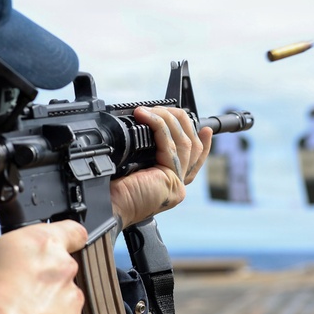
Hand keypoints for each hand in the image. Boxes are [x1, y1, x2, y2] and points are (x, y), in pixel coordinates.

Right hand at [0, 220, 87, 313]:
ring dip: (46, 305)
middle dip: (43, 279)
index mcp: (43, 243)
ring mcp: (72, 299)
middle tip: (17, 291)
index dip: (67, 238)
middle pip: (61, 269)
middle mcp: (64, 267)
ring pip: (62, 298)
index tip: (55, 247)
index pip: (73, 230)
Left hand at [110, 105, 212, 228]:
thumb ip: (147, 152)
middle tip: (163, 108)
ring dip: (167, 119)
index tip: (205, 129)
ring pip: (184, 142)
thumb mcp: (133, 165)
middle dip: (180, 121)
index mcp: (170, 183)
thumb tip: (147, 126)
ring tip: (150, 109)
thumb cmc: (112, 189)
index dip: (204, 143)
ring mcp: (177, 183)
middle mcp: (177, 185)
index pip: (195, 160)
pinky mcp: (171, 179)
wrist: (108, 206)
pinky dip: (158, 125)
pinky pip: (170, 143)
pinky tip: (146, 116)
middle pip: (193, 147)